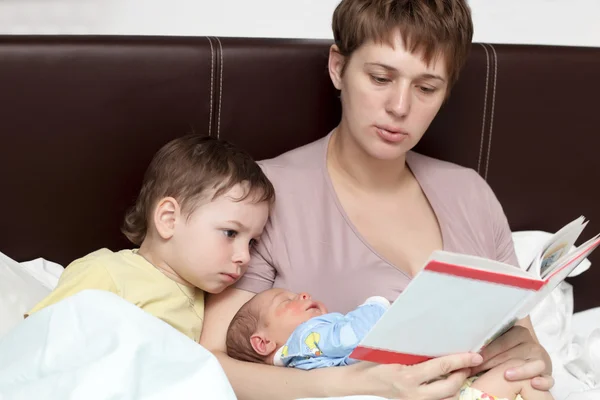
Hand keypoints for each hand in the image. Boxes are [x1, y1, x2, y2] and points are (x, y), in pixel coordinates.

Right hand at [343, 353, 482, 399]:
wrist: (361, 381)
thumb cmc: (374, 362)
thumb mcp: (394, 353)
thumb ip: (416, 352)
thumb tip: (440, 342)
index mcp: (408, 376)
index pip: (442, 366)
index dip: (461, 360)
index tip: (476, 355)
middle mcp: (414, 393)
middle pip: (451, 387)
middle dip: (464, 374)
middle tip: (470, 363)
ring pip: (448, 398)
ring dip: (458, 385)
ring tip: (461, 372)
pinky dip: (447, 392)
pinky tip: (448, 381)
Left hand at [471, 325, 553, 390]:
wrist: (530, 353)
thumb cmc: (509, 347)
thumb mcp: (500, 339)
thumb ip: (488, 338)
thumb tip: (466, 343)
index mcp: (519, 332)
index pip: (502, 341)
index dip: (486, 350)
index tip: (473, 357)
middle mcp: (531, 344)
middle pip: (512, 353)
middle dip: (492, 362)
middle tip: (477, 369)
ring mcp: (541, 359)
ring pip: (533, 364)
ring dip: (520, 370)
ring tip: (506, 375)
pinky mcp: (547, 373)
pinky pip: (548, 378)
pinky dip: (543, 381)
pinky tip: (534, 384)